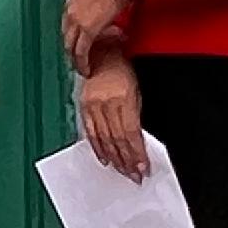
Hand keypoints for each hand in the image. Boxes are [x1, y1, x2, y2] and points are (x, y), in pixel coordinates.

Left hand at [62, 0, 133, 67]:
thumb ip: (96, 5)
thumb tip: (104, 13)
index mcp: (72, 1)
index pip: (66, 25)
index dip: (72, 38)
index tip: (77, 46)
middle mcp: (70, 11)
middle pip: (66, 38)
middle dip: (71, 52)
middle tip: (78, 62)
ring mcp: (77, 21)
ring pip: (70, 48)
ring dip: (76, 60)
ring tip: (83, 69)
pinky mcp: (88, 31)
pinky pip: (81, 52)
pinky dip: (83, 63)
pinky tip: (87, 69)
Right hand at [79, 60, 148, 178]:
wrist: (102, 52)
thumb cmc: (122, 68)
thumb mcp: (137, 90)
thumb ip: (136, 115)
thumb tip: (139, 142)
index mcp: (123, 98)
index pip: (131, 134)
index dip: (137, 153)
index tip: (143, 167)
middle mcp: (106, 103)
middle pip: (118, 140)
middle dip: (127, 160)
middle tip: (134, 175)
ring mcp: (92, 106)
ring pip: (105, 139)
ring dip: (115, 159)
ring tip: (123, 171)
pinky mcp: (84, 107)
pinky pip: (90, 132)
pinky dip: (98, 148)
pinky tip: (105, 159)